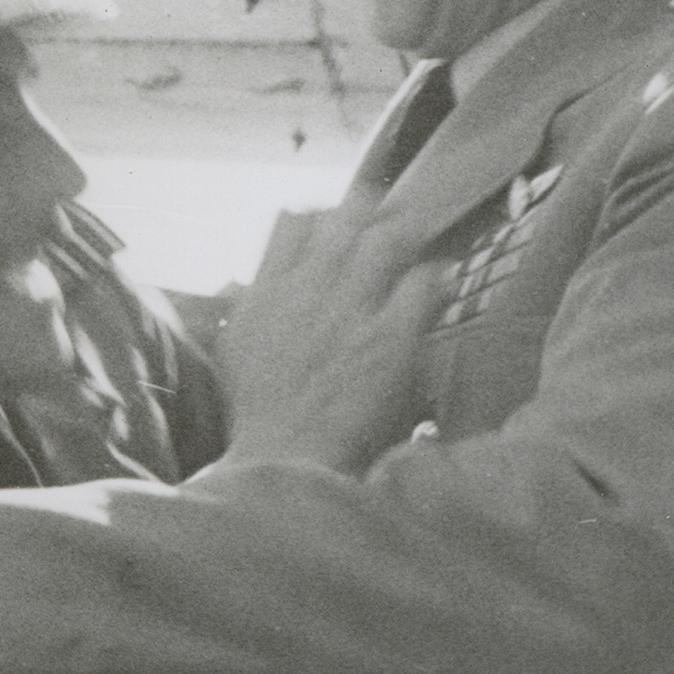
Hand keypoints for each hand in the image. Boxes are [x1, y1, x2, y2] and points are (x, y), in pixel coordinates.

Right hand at [211, 205, 447, 473]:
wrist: (284, 461)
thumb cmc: (256, 414)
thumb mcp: (234, 348)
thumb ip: (243, 305)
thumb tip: (243, 280)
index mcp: (269, 290)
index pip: (294, 222)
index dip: (323, 214)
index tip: (339, 221)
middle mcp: (309, 290)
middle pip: (345, 219)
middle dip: (371, 212)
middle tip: (390, 220)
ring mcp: (351, 311)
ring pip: (387, 240)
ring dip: (406, 238)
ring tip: (419, 247)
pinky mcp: (390, 339)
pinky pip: (422, 284)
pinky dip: (434, 278)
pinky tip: (440, 287)